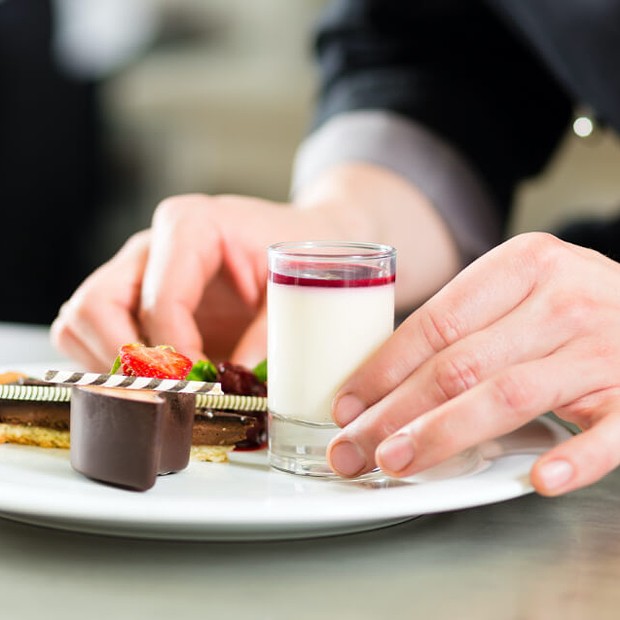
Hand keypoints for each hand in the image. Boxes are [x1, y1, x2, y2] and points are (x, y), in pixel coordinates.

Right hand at [51, 193, 337, 370]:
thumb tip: (233, 383)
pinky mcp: (129, 296)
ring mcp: (133, 270)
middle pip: (96, 305)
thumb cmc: (294, 247)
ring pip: (80, 320)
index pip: (160, 299)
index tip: (198, 382)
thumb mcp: (293, 285)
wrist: (294, 233)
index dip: (173, 352)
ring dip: (109, 365)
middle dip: (126, 361)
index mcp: (190, 227)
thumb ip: (268, 334)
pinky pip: (87, 332)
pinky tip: (150, 378)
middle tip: (167, 391)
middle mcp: (149, 246)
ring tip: (160, 387)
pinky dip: (105, 363)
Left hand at [327, 232, 619, 495]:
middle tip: (351, 447)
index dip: (383, 368)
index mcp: (521, 266)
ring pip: (509, 394)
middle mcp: (561, 300)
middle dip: (394, 412)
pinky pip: (608, 430)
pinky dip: (575, 457)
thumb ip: (467, 324)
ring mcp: (603, 347)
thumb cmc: (576, 303)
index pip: (435, 323)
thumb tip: (386, 380)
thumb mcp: (522, 288)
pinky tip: (538, 479)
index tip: (346, 405)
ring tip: (397, 461)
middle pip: (459, 364)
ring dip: (445, 433)